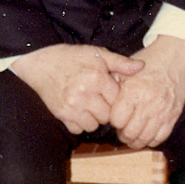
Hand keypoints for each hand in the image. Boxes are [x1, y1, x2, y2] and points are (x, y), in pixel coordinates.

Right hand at [8, 43, 144, 134]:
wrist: (42, 64)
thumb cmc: (73, 57)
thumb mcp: (98, 54)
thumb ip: (121, 62)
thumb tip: (142, 67)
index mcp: (96, 78)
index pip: (118, 99)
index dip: (116, 96)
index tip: (111, 91)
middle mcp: (84, 94)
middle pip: (107, 115)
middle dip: (107, 109)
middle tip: (101, 98)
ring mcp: (71, 107)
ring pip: (94, 125)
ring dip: (95, 118)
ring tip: (90, 104)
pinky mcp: (61, 115)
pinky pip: (78, 129)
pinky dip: (80, 123)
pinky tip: (79, 110)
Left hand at [108, 35, 184, 148]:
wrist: (175, 57)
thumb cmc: (149, 62)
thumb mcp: (127, 69)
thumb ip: (112, 85)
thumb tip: (101, 100)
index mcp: (133, 91)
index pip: (116, 120)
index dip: (113, 120)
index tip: (115, 117)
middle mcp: (147, 103)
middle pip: (129, 133)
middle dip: (123, 134)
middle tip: (123, 129)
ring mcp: (162, 111)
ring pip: (144, 139)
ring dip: (136, 140)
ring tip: (133, 133)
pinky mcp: (173, 115)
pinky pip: (160, 138)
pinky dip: (151, 140)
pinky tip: (146, 133)